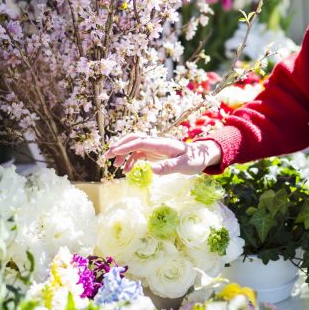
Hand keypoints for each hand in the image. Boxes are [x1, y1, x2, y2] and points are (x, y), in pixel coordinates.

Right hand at [105, 133, 221, 175]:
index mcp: (162, 143)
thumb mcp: (183, 165)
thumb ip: (168, 167)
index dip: (126, 146)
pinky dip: (131, 160)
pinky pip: (139, 154)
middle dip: (120, 146)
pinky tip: (127, 171)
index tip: (114, 153)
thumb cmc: (194, 160)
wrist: (200, 156)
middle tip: (107, 157)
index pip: (140, 142)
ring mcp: (154, 147)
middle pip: (134, 139)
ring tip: (115, 166)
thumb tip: (151, 170)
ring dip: (123, 154)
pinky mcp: (154, 153)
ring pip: (134, 146)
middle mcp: (156, 142)